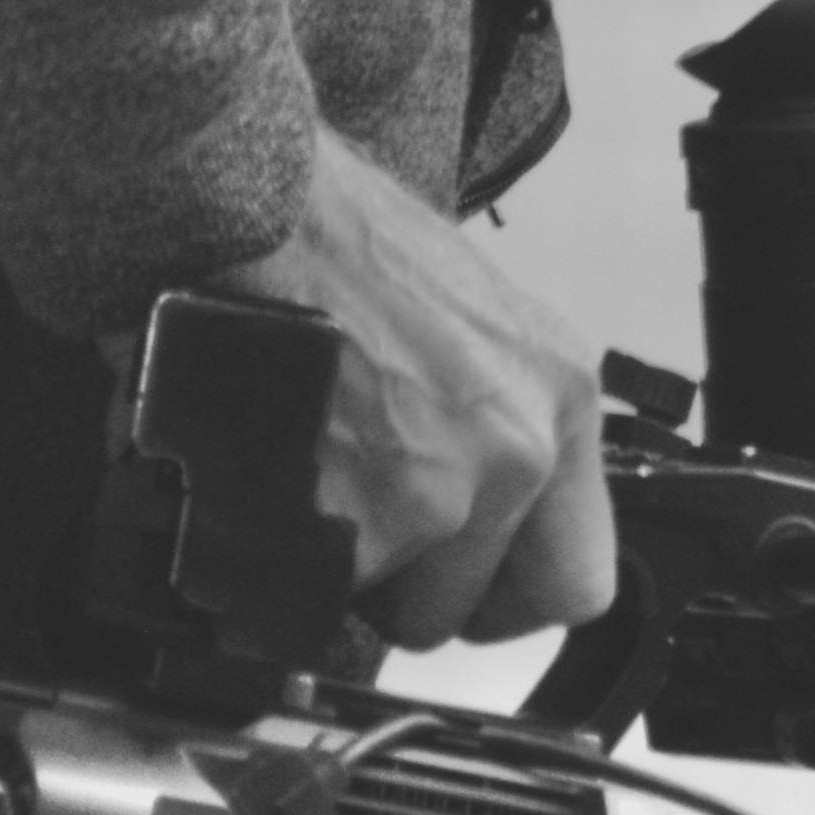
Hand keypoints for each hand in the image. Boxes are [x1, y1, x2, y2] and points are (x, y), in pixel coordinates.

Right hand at [219, 126, 618, 643]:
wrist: (240, 206)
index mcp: (558, 396)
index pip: (575, 580)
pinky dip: (268, 562)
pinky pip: (301, 598)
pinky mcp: (344, 526)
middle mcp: (514, 452)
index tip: (466, 583)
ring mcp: (431, 495)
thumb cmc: (331, 236)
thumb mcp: (472, 323)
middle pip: (459, 608)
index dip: (504, 594)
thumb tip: (473, 511)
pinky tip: (257, 483)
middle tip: (353, 513)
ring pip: (374, 607)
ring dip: (330, 567)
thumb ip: (492, 424)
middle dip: (397, 584)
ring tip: (300, 473)